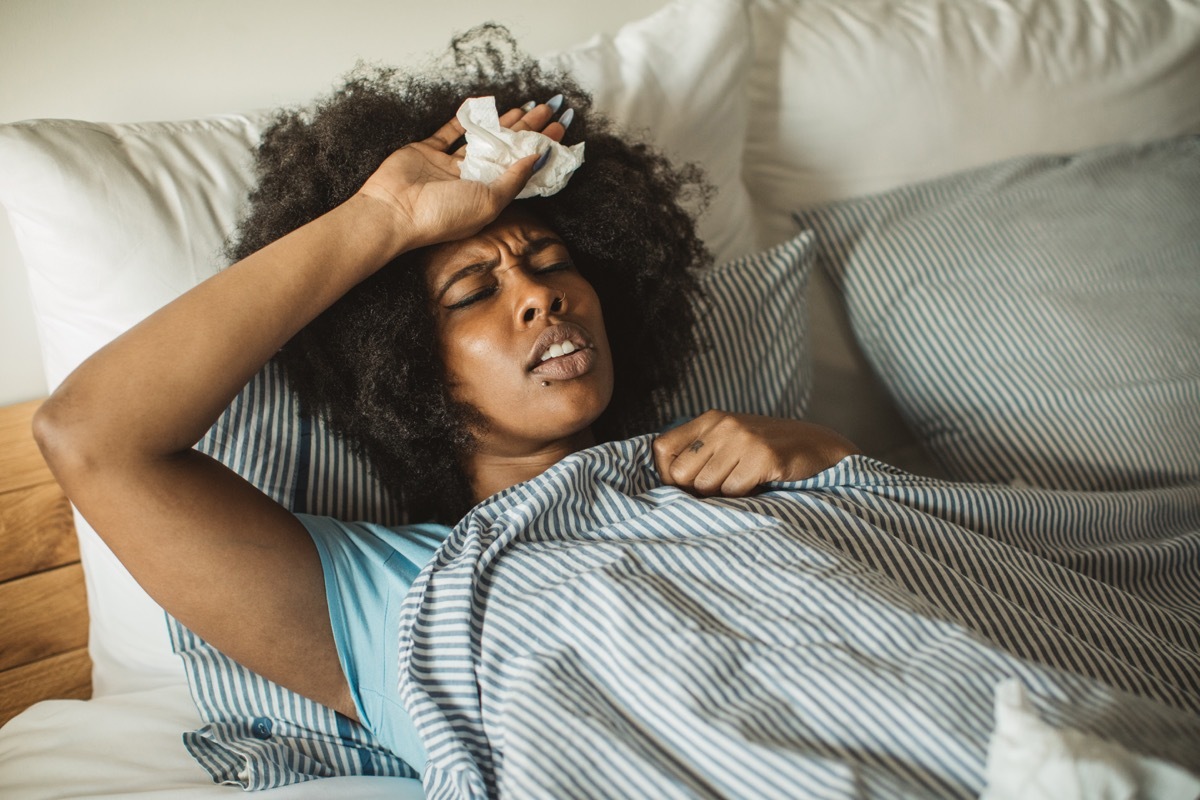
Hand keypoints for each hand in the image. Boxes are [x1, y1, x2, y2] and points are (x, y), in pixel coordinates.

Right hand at [357, 100, 568, 250]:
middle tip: (548, 108)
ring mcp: (448, 166)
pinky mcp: (427, 151)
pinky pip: (448, 131)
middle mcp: (471, 181)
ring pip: (481, 139)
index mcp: (489, 196)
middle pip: (506, 150)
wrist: (395, 212)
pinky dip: (463, 118)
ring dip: (502, 122)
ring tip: (525, 106)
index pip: (522, 167)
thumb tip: (538, 157)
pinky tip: (481, 105)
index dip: (541, 147)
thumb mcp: (490, 201)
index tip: (559, 128)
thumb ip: (514, 179)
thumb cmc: (443, 215)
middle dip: (528, 129)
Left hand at [653, 411, 859, 496]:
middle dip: (695, 490)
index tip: (686, 486)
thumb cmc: (767, 451)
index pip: (661, 448)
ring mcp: (743, 439)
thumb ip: (699, 452)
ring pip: (705, 486)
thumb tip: (666, 481)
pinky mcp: (763, 456)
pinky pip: (733, 491)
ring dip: (722, 494)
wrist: (818, 447)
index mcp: (710, 419)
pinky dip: (743, 497)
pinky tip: (758, 485)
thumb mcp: (729, 441)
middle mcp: (723, 425)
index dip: (667, 474)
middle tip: (721, 488)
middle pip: (680, 473)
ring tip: (743, 483)